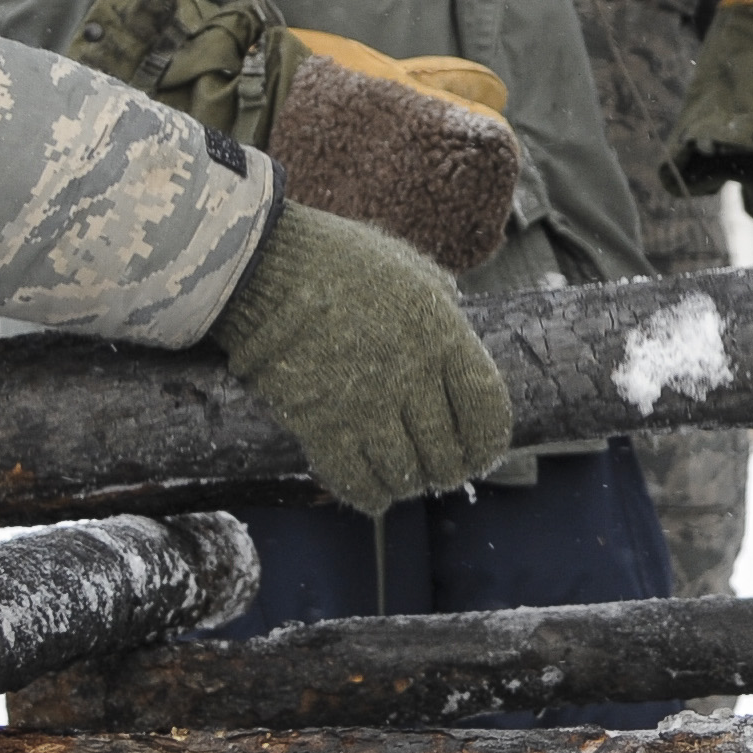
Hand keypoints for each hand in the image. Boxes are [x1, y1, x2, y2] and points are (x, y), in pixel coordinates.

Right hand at [205, 202, 513, 513]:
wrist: (265, 266)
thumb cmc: (339, 259)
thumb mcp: (409, 270)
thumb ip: (441, 304)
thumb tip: (458, 323)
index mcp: (442, 335)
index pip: (486, 412)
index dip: (487, 444)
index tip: (480, 453)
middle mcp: (412, 376)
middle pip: (446, 453)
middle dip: (446, 470)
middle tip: (437, 469)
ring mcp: (366, 404)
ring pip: (404, 474)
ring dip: (407, 482)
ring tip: (403, 476)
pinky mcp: (321, 424)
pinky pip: (355, 480)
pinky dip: (369, 493)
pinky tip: (373, 492)